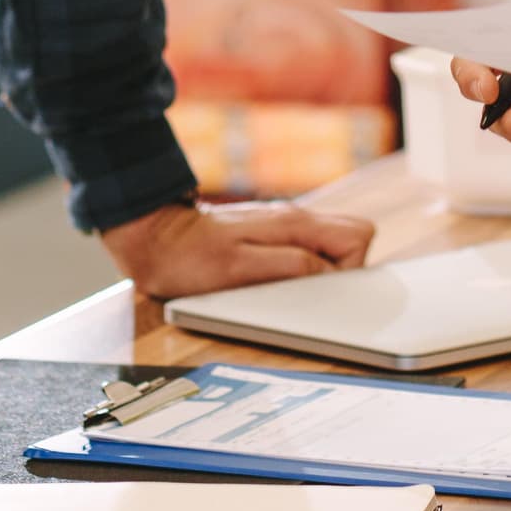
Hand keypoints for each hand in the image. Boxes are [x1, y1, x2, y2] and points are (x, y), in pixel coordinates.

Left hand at [101, 196, 372, 299]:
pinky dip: (301, 268)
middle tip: (308, 291)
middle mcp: (294, 219)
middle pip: (351, 237)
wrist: (153, 238)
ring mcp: (282, 225)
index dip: (350, 269)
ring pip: (328, 245)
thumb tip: (328, 272)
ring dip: (320, 270)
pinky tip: (274, 283)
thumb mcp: (238, 271)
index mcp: (293, 224)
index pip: (358, 236)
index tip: (322, 289)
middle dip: (343, 269)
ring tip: (285, 288)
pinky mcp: (269, 235)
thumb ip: (289, 266)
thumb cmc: (189, 259)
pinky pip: (305, 249)